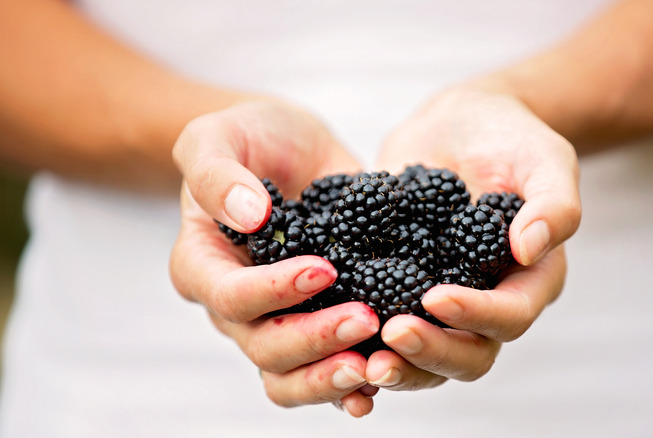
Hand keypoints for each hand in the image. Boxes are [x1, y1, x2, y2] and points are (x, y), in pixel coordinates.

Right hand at [169, 100, 380, 416]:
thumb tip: (248, 216)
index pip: (230, 295)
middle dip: (314, 340)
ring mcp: (276, 319)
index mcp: (202, 264)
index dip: (273, 291)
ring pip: (289, 377)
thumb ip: (216, 171)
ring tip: (375, 368)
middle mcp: (234, 305)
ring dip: (331, 379)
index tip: (324, 268)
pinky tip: (382, 379)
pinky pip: (323, 370)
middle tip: (366, 319)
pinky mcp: (315, 319)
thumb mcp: (218, 134)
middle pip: (264, 347)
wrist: (287, 149)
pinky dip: (349, 385)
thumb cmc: (247, 138)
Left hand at [368, 87, 580, 389]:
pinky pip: (388, 327)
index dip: (477, 316)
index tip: (435, 297)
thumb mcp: (544, 158)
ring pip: (428, 358)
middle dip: (432, 352)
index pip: (510, 315)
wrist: (460, 124)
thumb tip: (530, 249)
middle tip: (391, 336)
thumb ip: (554, 204)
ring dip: (400, 364)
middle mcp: (489, 302)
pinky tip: (335, 332)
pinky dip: (366, 341)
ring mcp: (444, 300)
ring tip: (363, 358)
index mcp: (530, 279)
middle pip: (470, 355)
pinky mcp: (403, 288)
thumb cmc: (511, 137)